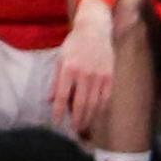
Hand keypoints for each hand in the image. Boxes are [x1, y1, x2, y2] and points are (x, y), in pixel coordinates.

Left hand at [48, 0, 117, 141]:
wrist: (95, 30)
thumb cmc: (74, 45)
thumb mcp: (60, 59)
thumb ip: (56, 81)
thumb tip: (50, 100)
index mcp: (69, 69)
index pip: (63, 96)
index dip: (59, 111)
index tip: (56, 122)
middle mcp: (85, 74)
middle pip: (81, 104)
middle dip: (77, 120)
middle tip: (74, 130)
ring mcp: (100, 77)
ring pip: (94, 104)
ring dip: (89, 118)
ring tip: (84, 127)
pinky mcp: (111, 77)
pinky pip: (106, 99)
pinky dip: (101, 110)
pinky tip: (96, 115)